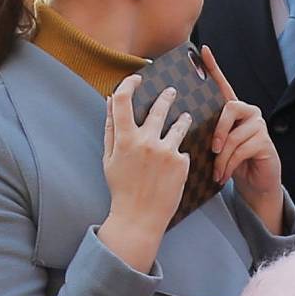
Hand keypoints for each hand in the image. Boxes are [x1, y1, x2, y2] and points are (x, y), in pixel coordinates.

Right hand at [101, 74, 192, 268]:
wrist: (140, 217)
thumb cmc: (121, 188)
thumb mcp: (109, 158)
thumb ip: (111, 128)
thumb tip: (110, 100)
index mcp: (125, 138)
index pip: (125, 99)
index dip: (130, 84)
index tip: (137, 78)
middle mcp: (147, 141)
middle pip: (159, 108)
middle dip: (166, 97)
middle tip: (171, 91)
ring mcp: (166, 152)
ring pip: (178, 126)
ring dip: (182, 119)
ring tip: (185, 117)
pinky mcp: (181, 164)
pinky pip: (182, 151)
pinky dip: (179, 154)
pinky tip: (177, 162)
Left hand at [201, 47, 283, 228]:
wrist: (255, 185)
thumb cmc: (232, 164)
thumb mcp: (217, 146)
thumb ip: (208, 132)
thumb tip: (182, 126)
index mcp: (233, 111)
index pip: (222, 85)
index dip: (213, 67)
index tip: (203, 51)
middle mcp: (248, 112)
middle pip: (228, 109)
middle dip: (217, 131)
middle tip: (212, 150)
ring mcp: (258, 125)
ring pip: (233, 136)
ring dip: (222, 158)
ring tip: (217, 172)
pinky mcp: (265, 141)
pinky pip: (241, 150)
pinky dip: (229, 165)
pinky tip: (224, 175)